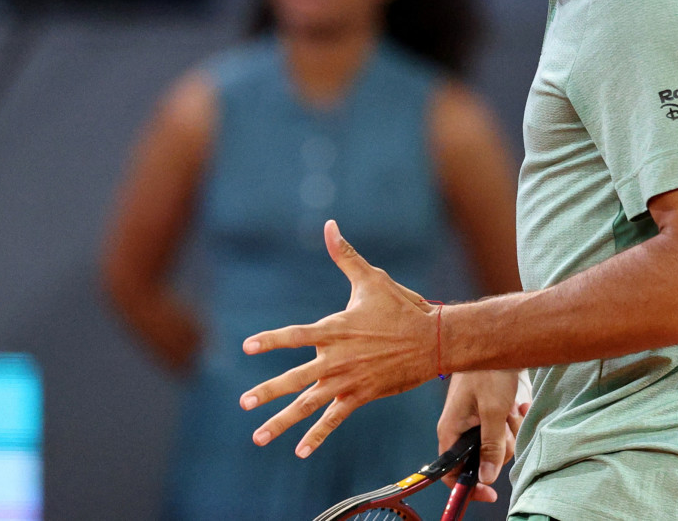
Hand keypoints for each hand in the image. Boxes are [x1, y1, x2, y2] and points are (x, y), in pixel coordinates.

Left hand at [238, 220, 437, 456]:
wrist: (433, 340)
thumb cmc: (401, 306)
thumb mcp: (371, 279)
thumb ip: (345, 255)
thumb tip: (330, 225)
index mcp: (335, 330)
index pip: (295, 336)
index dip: (271, 341)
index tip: (248, 346)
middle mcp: (336, 359)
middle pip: (295, 378)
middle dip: (267, 391)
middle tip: (244, 402)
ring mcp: (348, 381)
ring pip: (308, 405)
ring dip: (282, 422)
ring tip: (258, 436)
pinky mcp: (360, 396)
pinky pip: (333, 419)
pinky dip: (317, 435)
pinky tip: (299, 451)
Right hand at [437, 370, 529, 503]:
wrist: (500, 338)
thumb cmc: (488, 368)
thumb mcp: (492, 410)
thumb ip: (490, 445)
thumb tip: (487, 478)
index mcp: (451, 429)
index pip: (451, 471)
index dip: (469, 485)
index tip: (490, 493)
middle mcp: (461, 426)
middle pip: (481, 458)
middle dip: (500, 446)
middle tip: (506, 425)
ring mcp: (476, 418)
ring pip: (497, 443)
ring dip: (511, 430)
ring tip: (513, 409)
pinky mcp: (490, 409)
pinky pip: (504, 427)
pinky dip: (514, 418)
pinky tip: (518, 404)